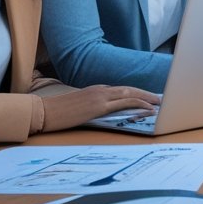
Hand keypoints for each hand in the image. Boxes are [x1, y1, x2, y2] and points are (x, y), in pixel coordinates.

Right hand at [39, 86, 159, 132]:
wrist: (42, 112)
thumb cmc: (56, 113)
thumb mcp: (78, 107)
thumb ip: (92, 107)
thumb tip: (103, 113)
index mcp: (95, 90)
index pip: (121, 90)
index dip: (136, 94)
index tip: (147, 98)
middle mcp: (100, 90)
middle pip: (129, 89)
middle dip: (146, 94)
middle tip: (160, 98)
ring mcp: (100, 97)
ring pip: (130, 94)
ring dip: (147, 98)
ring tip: (159, 103)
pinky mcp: (98, 106)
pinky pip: (124, 104)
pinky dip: (139, 104)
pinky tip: (149, 109)